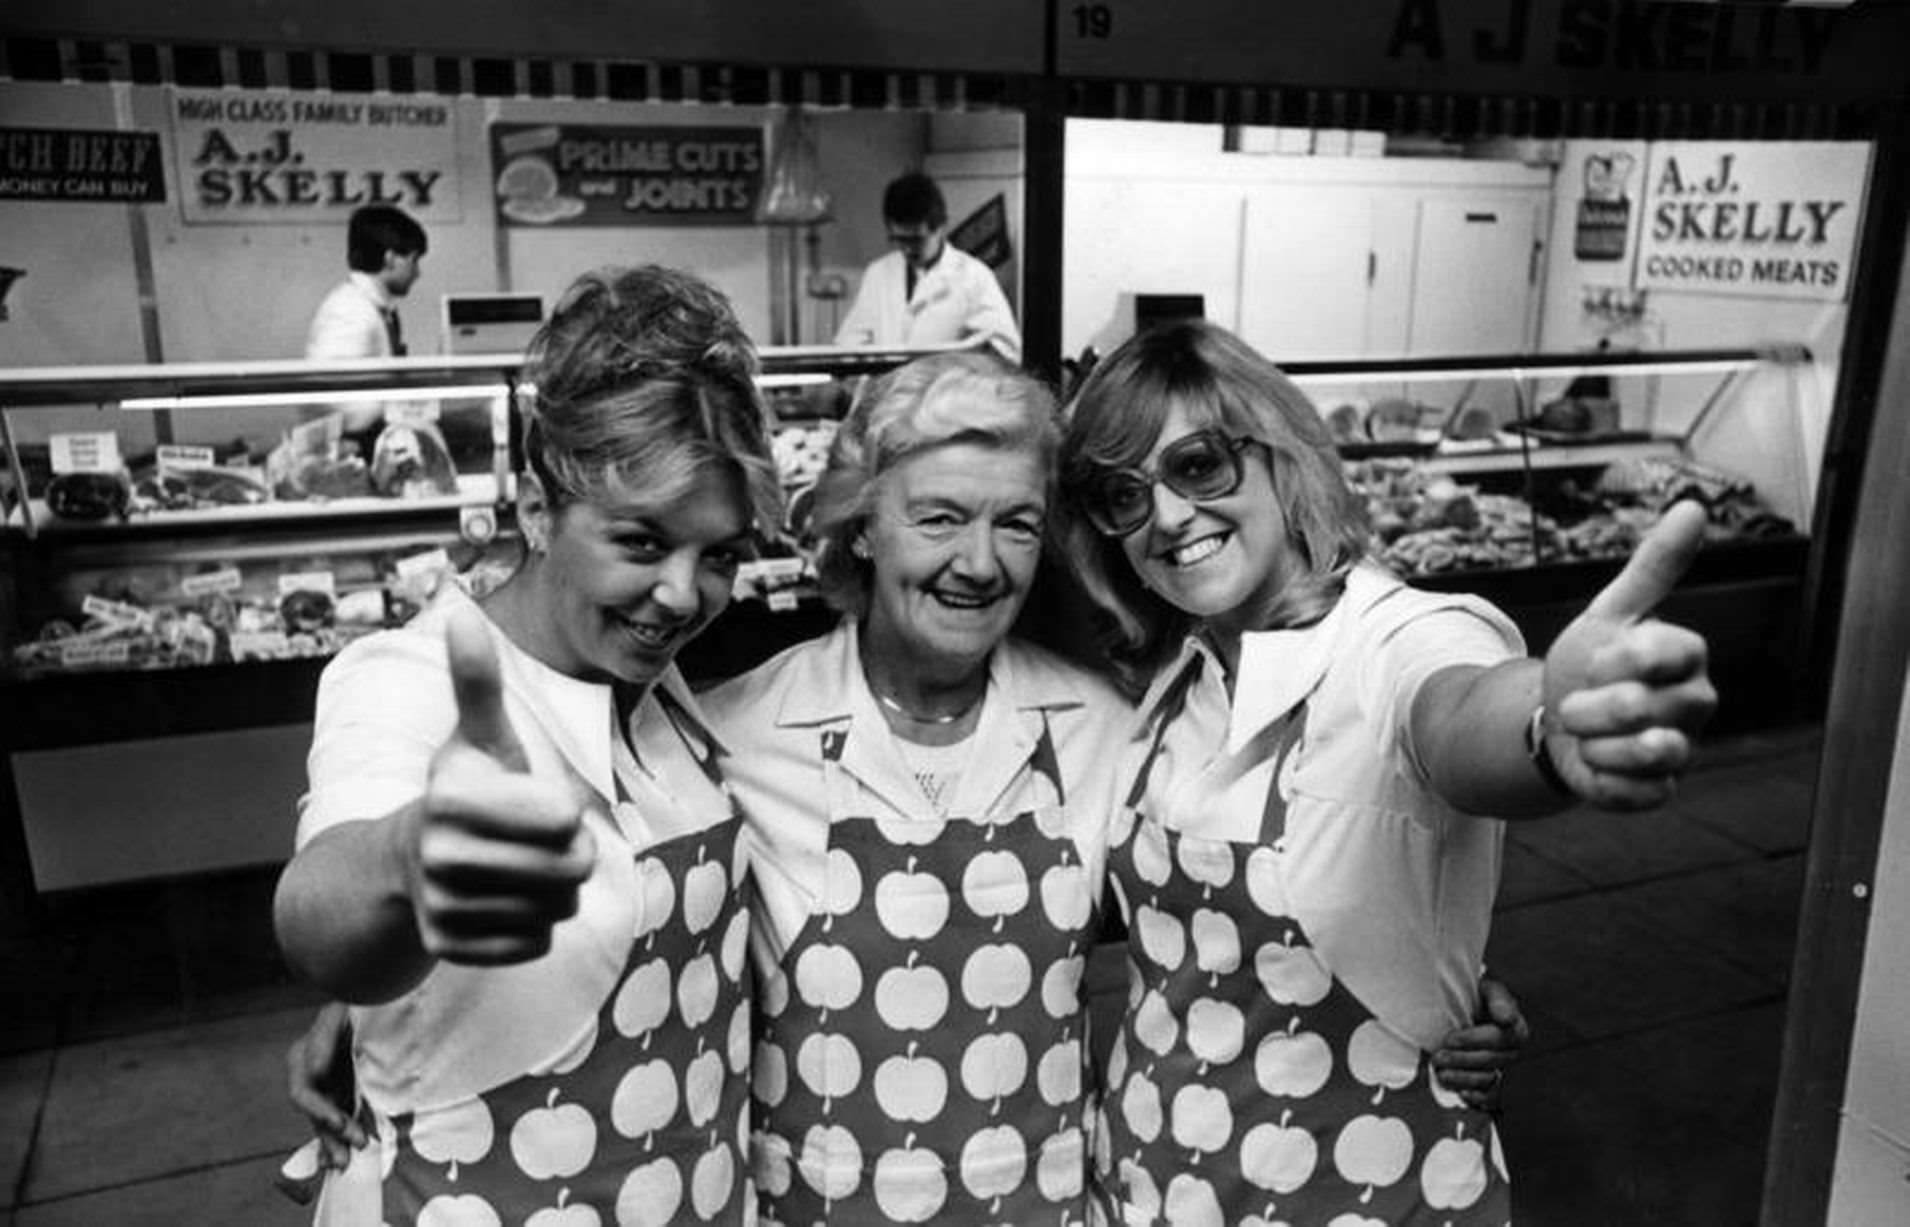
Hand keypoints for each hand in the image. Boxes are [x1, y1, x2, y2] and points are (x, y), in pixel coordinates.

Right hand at [286, 1002, 361, 1171]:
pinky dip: (335, 1138)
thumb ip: (324, 1038)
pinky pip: (335, 1118)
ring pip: (324, 1120)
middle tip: (357, 1145)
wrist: (376, 993)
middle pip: (314, 1113)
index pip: (304, 1094)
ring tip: (343, 1164)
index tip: (340, 1123)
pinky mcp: (341, 1090)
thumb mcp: (338, 1011)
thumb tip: (314, 1070)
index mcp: (302, 1056)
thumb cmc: (356, 999)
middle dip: (332, 1133)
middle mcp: (309, 1074)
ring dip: (334, 1142)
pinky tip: (332, 1159)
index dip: (321, 1111)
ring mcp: (325, 1084)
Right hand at [403, 608, 596, 964]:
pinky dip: (534, 926)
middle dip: (572, 855)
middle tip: (541, 842)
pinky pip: (536, 944)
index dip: (567, 812)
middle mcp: (437, 856)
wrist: (407, 863)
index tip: (540, 804)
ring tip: (521, 869)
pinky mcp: (449, 949)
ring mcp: (441, 908)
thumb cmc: (465, 790)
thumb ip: (477, 682)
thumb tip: (461, 614)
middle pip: (572, 869)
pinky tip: (505, 903)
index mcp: (450, 797)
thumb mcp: (477, 737)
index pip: (566, 819)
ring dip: (556, 891)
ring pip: (558, 909)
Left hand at [1432, 975, 1530, 1111]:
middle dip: (1460, 1060)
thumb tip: (1506, 1018)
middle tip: (1437, 1058)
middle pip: (1490, 1061)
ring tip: (1441, 1073)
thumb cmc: (1480, 997)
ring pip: (1488, 1080)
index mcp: (1516, 1029)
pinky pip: (1491, 1098)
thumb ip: (1498, 1000)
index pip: (1498, 1038)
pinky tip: (1462, 1094)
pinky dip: (1478, 1099)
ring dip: (1463, 1079)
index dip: (1472, 1040)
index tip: (1449, 1039)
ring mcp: (1504, 1070)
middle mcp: (1513, 1052)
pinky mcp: (1494, 1084)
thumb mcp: (1489, 990)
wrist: (1470, 1009)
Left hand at [1541, 500, 1717, 808]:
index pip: (1654, 654)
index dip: (1610, 660)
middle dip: (1586, 705)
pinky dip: (1598, 780)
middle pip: (1638, 707)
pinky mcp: (1660, 790)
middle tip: (1576, 702)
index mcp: (1686, 656)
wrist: (1561, 721)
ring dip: (1592, 742)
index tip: (1593, 660)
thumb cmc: (1593, 662)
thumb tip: (1693, 506)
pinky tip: (1591, 763)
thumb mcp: (1612, 611)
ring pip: (1642, 754)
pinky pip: (1633, 794)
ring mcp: (1681, 750)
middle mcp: (1694, 704)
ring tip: (1584, 733)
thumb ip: (1654, 565)